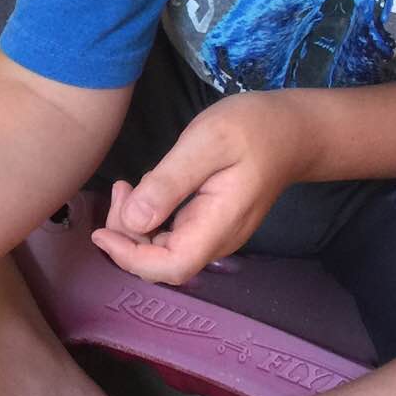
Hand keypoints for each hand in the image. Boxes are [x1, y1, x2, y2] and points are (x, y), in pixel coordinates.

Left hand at [91, 91, 310, 284]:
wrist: (294, 130)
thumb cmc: (254, 129)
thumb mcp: (207, 142)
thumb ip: (170, 181)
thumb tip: (134, 220)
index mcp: (219, 224)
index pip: (172, 266)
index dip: (131, 258)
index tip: (102, 232)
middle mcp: (217, 240)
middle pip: (162, 263)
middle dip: (127, 237)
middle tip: (120, 189)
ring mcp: (215, 235)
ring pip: (164, 251)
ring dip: (135, 228)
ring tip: (126, 187)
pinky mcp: (209, 224)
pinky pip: (172, 236)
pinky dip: (149, 220)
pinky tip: (144, 190)